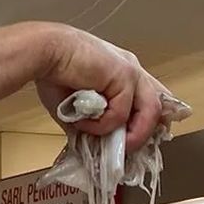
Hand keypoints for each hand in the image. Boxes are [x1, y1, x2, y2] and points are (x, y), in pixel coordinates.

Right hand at [30, 23, 169, 156]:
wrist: (44, 53)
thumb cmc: (55, 74)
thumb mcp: (78, 107)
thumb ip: (93, 124)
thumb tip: (95, 148)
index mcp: (123, 74)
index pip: (151, 99)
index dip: (149, 123)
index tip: (134, 141)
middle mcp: (132, 71)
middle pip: (159, 108)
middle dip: (144, 134)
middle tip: (124, 150)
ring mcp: (131, 72)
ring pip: (150, 113)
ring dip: (130, 136)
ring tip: (109, 145)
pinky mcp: (124, 76)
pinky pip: (121, 114)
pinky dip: (102, 125)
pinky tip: (83, 121)